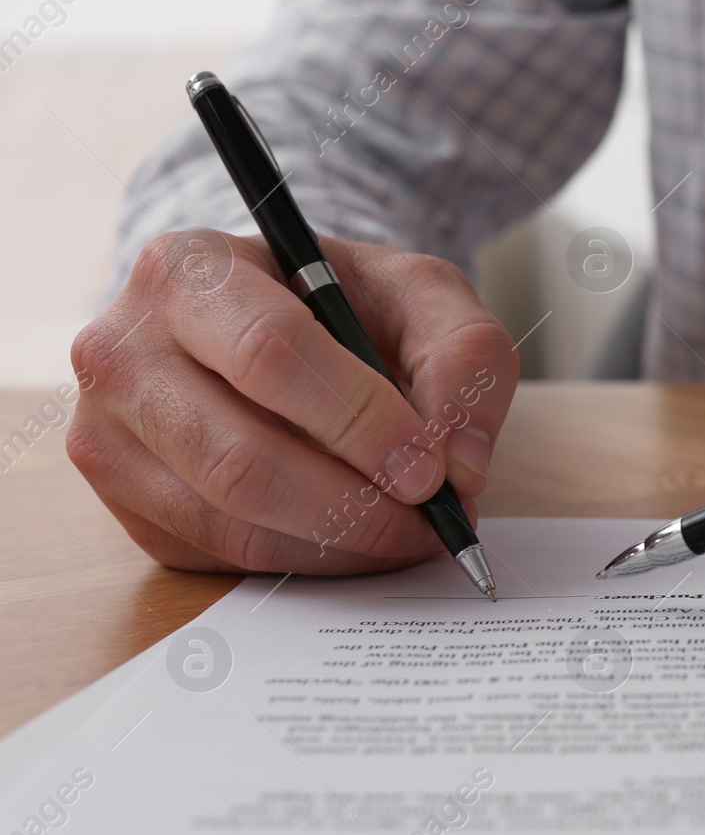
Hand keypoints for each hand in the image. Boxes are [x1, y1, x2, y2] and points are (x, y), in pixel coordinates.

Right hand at [68, 231, 517, 574]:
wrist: (275, 321)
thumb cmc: (344, 303)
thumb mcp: (422, 294)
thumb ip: (465, 356)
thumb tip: (460, 465)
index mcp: (191, 272)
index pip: (271, 354)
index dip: (361, 422)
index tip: (430, 468)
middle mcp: (124, 351)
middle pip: (241, 459)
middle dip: (356, 505)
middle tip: (431, 518)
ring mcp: (110, 434)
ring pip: (230, 523)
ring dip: (340, 546)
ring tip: (409, 531)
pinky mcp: (126, 504)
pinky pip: (222, 558)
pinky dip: (309, 562)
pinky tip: (356, 537)